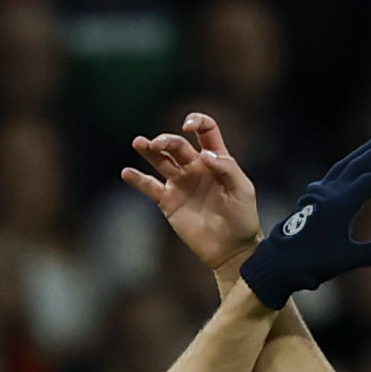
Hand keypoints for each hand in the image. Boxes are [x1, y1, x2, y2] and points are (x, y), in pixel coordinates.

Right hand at [122, 112, 263, 272]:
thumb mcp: (243, 190)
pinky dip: (137, 180)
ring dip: (149, 150)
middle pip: (177, 145)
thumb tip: (205, 154)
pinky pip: (150, 187)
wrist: (231, 249)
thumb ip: (227, 168)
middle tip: (156, 144)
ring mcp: (180, 184)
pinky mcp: (169, 202)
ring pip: (161, 160)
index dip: (197, 122)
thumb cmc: (242, 218)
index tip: (188, 127)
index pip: (205, 130)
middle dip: (166, 140)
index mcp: (216, 159)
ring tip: (139, 142)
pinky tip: (127, 172)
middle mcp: (195, 167)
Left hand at [237, 133, 370, 309]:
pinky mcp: (311, 200)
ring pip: (344, 166)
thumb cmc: (312, 263)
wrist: (277, 264)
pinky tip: (349, 169)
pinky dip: (347, 167)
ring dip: (363, 153)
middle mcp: (329, 193)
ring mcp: (318, 194)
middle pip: (359, 164)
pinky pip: (333, 176)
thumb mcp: (350, 259)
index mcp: (340, 203)